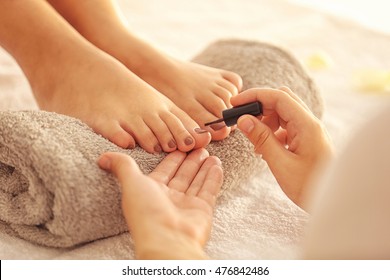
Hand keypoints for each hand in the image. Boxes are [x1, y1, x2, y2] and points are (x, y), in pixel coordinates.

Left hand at [98, 148, 222, 258]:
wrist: (167, 239)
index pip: (165, 169)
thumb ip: (122, 166)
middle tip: (198, 144)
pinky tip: (217, 164)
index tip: (180, 142)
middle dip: (190, 159)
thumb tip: (102, 157)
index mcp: (152, 191)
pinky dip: (213, 177)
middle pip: (182, 174)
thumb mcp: (131, 183)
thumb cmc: (146, 213)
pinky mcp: (202, 210)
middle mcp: (170, 198)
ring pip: (196, 181)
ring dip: (203, 167)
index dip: (172, 156)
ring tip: (208, 152)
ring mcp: (187, 205)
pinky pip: (209, 190)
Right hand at [231, 87, 332, 209]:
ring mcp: (309, 131)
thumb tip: (244, 120)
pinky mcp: (307, 140)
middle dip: (259, 106)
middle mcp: (309, 123)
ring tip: (254, 141)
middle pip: (281, 101)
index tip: (235, 103)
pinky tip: (265, 149)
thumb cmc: (310, 186)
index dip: (254, 96)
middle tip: (242, 119)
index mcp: (306, 125)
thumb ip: (262, 139)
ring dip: (265, 121)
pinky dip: (272, 132)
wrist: (334, 202)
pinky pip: (287, 127)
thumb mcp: (281, 164)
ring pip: (283, 114)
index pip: (278, 97)